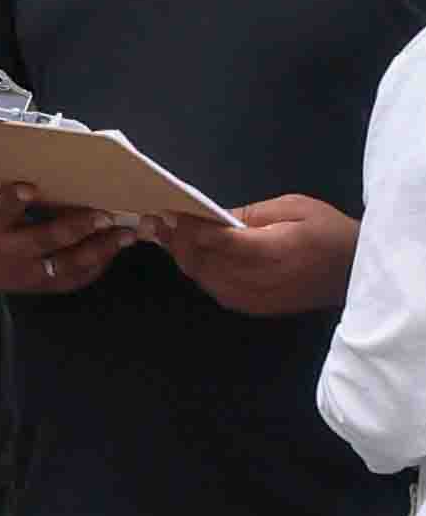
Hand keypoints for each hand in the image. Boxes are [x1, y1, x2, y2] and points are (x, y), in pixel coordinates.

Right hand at [0, 175, 140, 296]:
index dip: (13, 199)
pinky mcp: (29, 286)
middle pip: (38, 242)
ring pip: (59, 267)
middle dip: (72, 229)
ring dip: (95, 251)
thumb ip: (13, 177)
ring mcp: (15, 274)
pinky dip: (92, 267)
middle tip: (104, 216)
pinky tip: (111, 251)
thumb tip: (59, 150)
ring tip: (124, 235)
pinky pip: (65, 281)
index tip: (28, 186)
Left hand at [146, 192, 361, 319]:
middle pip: (201, 262)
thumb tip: (212, 214)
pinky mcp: (249, 307)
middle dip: (178, 241)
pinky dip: (201, 271)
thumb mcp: (293, 208)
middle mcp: (254, 279)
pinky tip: (195, 255)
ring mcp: (250, 298)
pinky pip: (213, 288)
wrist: (354, 272)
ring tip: (170, 235)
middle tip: (160, 222)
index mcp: (269, 251)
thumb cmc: (328, 233)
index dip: (188, 228)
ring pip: (202, 277)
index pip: (215, 241)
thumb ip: (249, 213)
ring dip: (185, 257)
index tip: (169, 212)